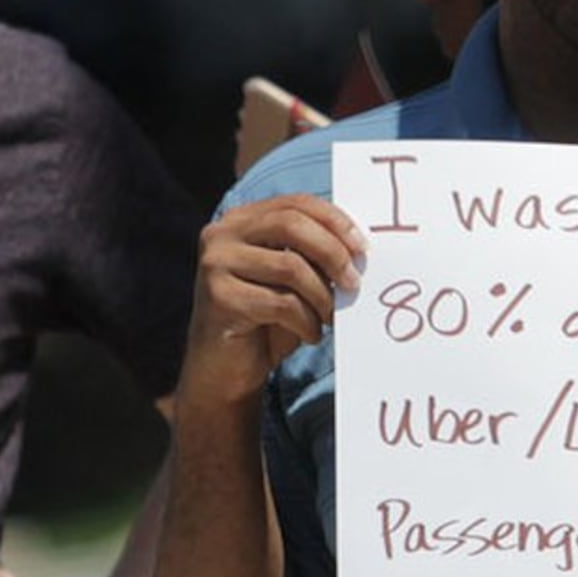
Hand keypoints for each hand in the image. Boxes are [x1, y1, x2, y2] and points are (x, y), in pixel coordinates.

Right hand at [181, 194, 364, 409]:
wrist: (224, 373)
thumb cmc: (265, 323)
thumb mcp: (290, 281)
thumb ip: (311, 255)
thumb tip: (357, 246)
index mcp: (240, 220)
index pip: (294, 203)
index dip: (334, 220)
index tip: (362, 247)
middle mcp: (221, 235)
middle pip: (291, 225)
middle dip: (332, 252)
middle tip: (354, 281)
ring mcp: (216, 265)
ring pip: (290, 266)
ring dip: (322, 296)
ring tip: (329, 317)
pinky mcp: (219, 298)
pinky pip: (281, 303)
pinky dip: (307, 322)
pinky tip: (310, 335)